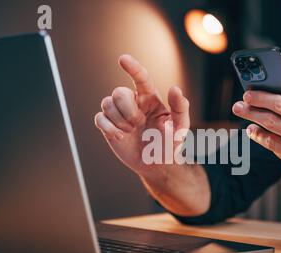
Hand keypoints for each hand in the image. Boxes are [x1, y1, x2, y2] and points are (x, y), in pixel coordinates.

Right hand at [94, 55, 189, 175]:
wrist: (157, 165)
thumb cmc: (170, 144)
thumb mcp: (179, 128)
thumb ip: (180, 108)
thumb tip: (175, 88)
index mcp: (150, 98)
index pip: (141, 78)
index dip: (132, 68)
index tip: (123, 59)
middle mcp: (133, 102)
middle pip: (119, 92)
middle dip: (128, 111)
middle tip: (139, 124)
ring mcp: (119, 113)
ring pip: (107, 103)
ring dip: (120, 121)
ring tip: (131, 132)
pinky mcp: (108, 126)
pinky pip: (99, 118)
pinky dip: (108, 128)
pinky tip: (119, 136)